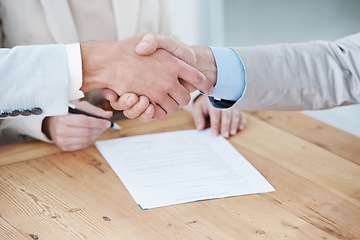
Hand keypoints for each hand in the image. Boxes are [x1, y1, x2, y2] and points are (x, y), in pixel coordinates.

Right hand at [42, 101, 111, 151]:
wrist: (53, 123)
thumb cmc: (69, 113)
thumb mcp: (80, 107)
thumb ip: (95, 110)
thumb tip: (109, 115)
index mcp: (63, 118)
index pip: (85, 121)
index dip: (98, 123)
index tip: (107, 122)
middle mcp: (60, 130)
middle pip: (87, 132)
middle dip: (99, 129)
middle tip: (105, 126)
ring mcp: (61, 140)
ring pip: (86, 140)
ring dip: (96, 135)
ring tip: (98, 129)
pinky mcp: (64, 147)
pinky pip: (83, 145)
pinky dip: (90, 140)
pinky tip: (91, 135)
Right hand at [80, 33, 212, 120]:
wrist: (108, 61)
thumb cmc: (129, 48)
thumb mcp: (154, 39)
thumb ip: (171, 47)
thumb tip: (187, 61)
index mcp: (174, 63)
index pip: (198, 77)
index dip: (206, 84)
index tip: (210, 89)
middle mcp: (169, 79)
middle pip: (185, 97)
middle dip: (182, 97)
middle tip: (177, 92)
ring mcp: (158, 92)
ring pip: (174, 107)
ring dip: (170, 105)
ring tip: (164, 97)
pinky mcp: (147, 102)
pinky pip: (160, 113)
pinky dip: (159, 112)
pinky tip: (155, 104)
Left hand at [191, 95, 245, 137]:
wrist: (210, 96)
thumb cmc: (203, 105)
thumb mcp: (197, 109)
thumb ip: (198, 118)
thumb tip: (200, 128)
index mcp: (212, 102)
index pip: (215, 113)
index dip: (215, 124)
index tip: (214, 134)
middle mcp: (223, 102)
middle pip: (226, 114)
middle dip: (226, 125)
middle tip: (225, 135)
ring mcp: (231, 104)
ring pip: (235, 114)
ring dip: (234, 124)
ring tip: (232, 133)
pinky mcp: (236, 108)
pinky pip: (241, 113)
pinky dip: (242, 120)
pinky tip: (240, 128)